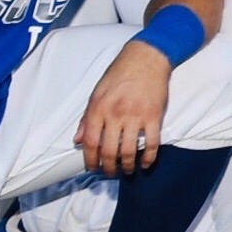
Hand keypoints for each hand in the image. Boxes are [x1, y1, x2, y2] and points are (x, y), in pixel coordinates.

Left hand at [75, 39, 171, 174]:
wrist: (146, 58)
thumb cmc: (119, 74)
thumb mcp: (96, 93)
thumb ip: (87, 118)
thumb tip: (77, 140)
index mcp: (98, 108)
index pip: (90, 142)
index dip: (90, 160)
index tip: (93, 168)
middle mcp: (115, 114)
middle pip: (109, 151)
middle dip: (108, 168)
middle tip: (109, 173)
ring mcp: (136, 116)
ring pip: (129, 151)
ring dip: (128, 166)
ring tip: (127, 170)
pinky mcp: (154, 116)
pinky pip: (152, 143)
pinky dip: (149, 158)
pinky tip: (146, 163)